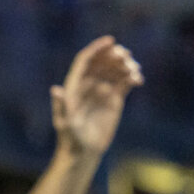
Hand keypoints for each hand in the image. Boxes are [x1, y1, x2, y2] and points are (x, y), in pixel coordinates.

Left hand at [53, 35, 143, 157]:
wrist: (84, 152)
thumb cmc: (70, 138)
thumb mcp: (65, 122)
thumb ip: (61, 106)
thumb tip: (55, 89)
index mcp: (75, 86)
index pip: (85, 60)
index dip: (97, 48)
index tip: (110, 41)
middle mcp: (89, 85)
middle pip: (103, 62)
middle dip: (114, 55)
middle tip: (125, 56)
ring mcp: (102, 90)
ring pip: (116, 70)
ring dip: (126, 65)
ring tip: (134, 70)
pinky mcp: (115, 99)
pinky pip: (125, 82)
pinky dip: (133, 77)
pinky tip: (138, 80)